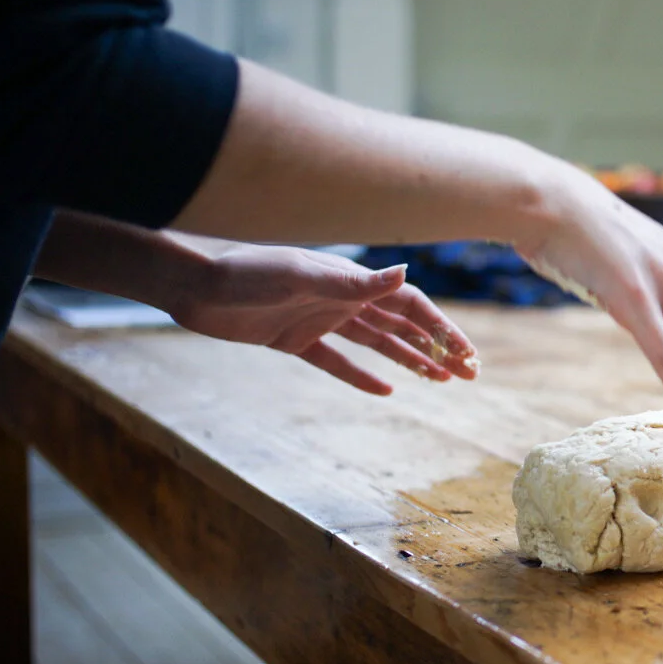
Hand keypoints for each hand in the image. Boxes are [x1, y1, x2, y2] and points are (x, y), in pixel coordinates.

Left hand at [168, 245, 478, 394]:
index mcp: (350, 282)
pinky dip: (362, 377)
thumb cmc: (246, 271)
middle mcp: (341, 299)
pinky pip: (337, 362)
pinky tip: (387, 391)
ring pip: (377, 344)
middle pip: (402, 326)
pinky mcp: (294, 340)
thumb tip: (406, 273)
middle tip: (469, 373)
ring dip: (409, 361)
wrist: (193, 285)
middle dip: (437, 348)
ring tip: (441, 381)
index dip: (441, 329)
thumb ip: (355, 282)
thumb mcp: (302, 276)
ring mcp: (319, 320)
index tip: (467, 354)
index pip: (409, 305)